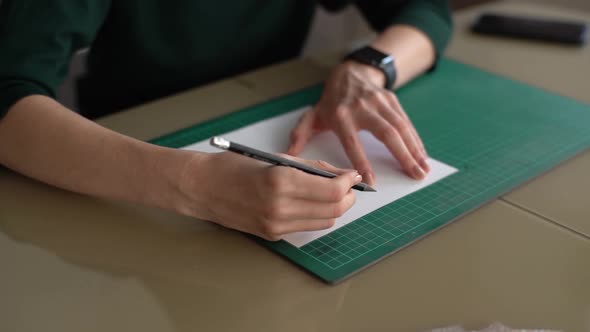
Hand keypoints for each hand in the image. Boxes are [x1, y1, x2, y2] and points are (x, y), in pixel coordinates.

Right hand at [177, 151, 360, 240]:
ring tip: (332, 193)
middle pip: (333, 210)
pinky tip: (312, 202)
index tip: (351, 174)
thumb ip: (310, 167)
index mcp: (281, 182)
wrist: (201, 188)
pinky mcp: (271, 235)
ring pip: (324, 222)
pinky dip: (316, 215)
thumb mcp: (275, 158)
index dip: (348, 182)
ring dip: (334, 208)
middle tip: (347, 185)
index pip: (331, 190)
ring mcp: (276, 225)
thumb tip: (339, 174)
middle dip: (347, 197)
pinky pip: (306, 227)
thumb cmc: (232, 166)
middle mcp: (280, 208)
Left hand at [288, 60, 429, 184]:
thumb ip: (301, 134)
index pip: (353, 142)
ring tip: (423, 169)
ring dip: (415, 149)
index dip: (362, 162)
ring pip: (401, 127)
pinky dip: (416, 139)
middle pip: (386, 134)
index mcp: (341, 116)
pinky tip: (422, 155)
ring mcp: (379, 102)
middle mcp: (362, 108)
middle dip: (402, 156)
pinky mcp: (392, 100)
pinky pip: (406, 122)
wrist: (350, 71)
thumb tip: (288, 154)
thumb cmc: (331, 101)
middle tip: (414, 176)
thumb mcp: (313, 115)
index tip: (372, 181)